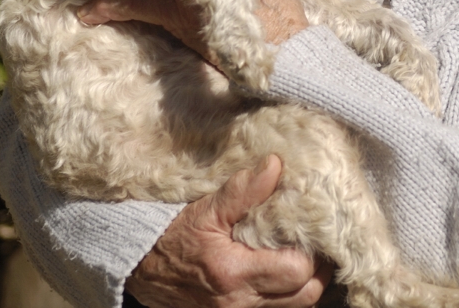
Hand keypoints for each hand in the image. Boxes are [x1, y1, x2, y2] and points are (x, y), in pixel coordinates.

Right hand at [125, 155, 332, 307]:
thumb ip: (243, 190)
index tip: (312, 226)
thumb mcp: (205, 208)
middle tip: (317, 240)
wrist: (140, 267)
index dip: (312, 249)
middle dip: (318, 269)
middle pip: (305, 296)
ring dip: (304, 283)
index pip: (297, 271)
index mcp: (234, 274)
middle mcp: (239, 305)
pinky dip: (287, 294)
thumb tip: (275, 166)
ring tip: (302, 252)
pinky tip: (283, 270)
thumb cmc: (172, 236)